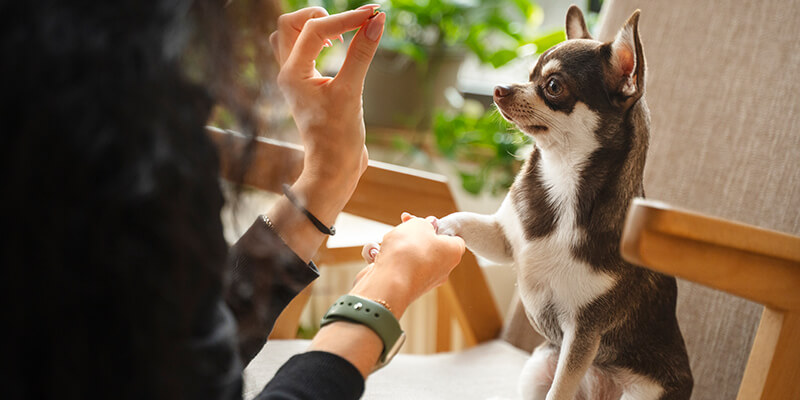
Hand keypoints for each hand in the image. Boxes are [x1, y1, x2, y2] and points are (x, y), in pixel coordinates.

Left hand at [264, 6, 384, 261]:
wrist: (333, 169)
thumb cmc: (338, 138)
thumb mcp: (352, 92)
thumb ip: (362, 54)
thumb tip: (377, 21)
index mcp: (292, 74)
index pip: (315, 29)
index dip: (346, 18)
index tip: (374, 15)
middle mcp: (288, 73)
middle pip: (290, 24)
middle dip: (320, 16)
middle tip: (350, 24)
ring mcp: (295, 79)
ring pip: (292, 36)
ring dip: (315, 27)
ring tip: (341, 34)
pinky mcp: (306, 85)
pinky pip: (302, 51)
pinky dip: (318, 42)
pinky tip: (340, 48)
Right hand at [350, 213, 465, 317]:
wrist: (388, 282)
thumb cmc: (409, 251)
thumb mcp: (419, 224)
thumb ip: (424, 222)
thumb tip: (427, 225)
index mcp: (453, 253)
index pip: (453, 238)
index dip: (438, 227)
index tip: (424, 222)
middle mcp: (442, 270)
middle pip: (429, 246)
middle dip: (414, 236)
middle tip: (403, 227)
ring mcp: (423, 280)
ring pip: (411, 256)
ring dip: (398, 247)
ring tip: (389, 243)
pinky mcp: (405, 287)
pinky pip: (397, 268)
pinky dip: (387, 260)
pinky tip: (379, 256)